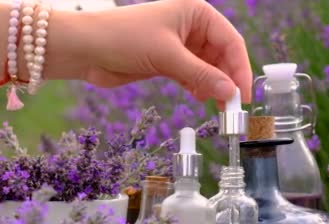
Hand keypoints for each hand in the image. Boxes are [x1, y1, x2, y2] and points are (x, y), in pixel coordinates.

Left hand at [76, 0, 251, 103]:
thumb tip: (229, 92)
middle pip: (221, 55)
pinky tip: (199, 98)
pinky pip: (191, 75)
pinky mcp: (166, 61)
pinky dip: (197, 87)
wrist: (86, 49)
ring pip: (206, 67)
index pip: (230, 40)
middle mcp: (190, 26)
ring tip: (217, 106)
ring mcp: (178, 44)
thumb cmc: (124, 38)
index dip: (240, 68)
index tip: (242, 95)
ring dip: (212, 86)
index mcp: (195, 12)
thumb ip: (200, 75)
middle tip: (231, 107)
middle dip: (226, 80)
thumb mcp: (166, 56)